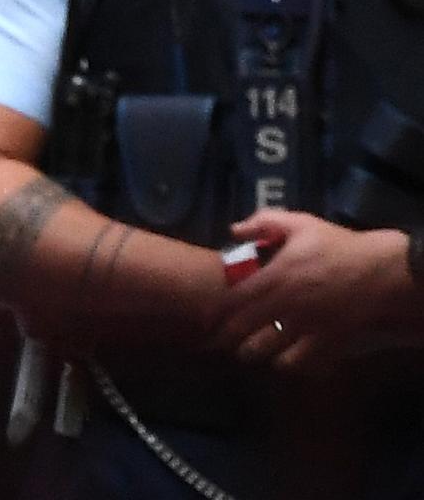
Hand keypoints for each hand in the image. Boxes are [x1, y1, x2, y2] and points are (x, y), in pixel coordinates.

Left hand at [213, 210, 409, 368]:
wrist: (377, 272)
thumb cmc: (335, 246)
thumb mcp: (300, 223)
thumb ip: (264, 223)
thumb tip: (234, 229)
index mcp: (275, 276)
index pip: (235, 300)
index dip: (218, 309)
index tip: (209, 313)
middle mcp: (285, 306)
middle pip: (244, 331)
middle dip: (228, 337)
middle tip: (220, 338)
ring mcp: (304, 328)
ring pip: (266, 351)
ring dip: (253, 352)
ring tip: (247, 350)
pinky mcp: (323, 343)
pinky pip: (297, 363)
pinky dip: (285, 362)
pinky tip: (281, 357)